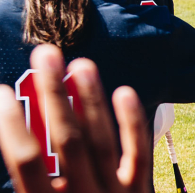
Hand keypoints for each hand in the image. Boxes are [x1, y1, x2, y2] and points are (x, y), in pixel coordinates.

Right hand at [0, 45, 149, 192]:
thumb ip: (34, 184)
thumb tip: (19, 144)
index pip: (26, 162)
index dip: (10, 125)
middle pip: (66, 140)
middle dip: (53, 95)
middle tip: (44, 54)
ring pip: (102, 140)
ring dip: (91, 99)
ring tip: (80, 63)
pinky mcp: (142, 191)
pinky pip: (139, 153)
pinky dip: (132, 123)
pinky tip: (124, 91)